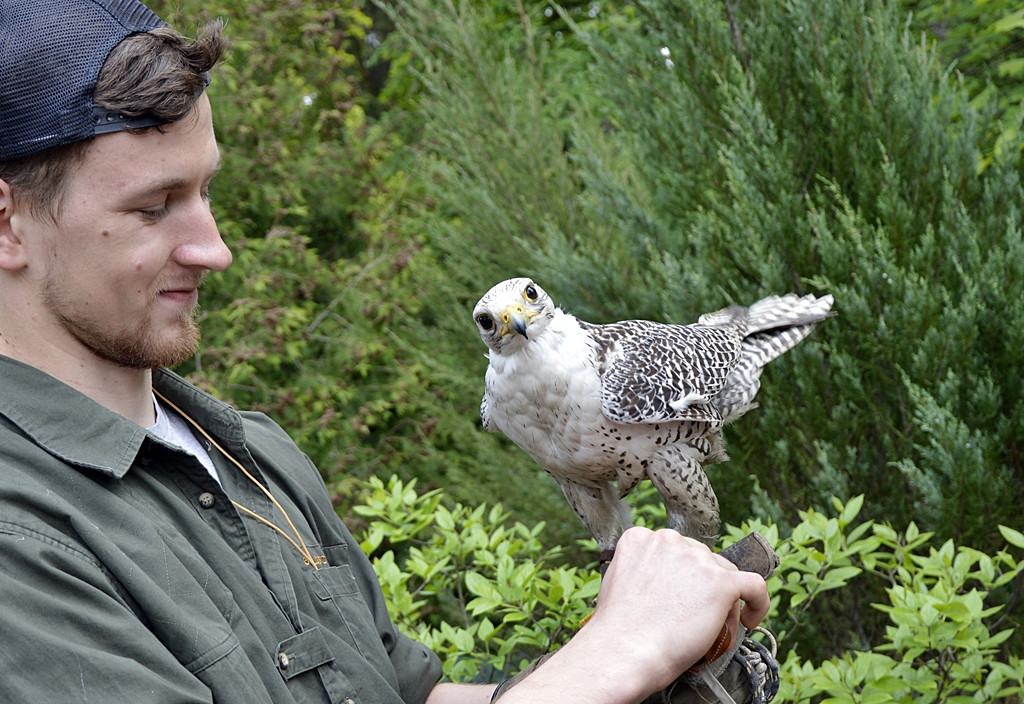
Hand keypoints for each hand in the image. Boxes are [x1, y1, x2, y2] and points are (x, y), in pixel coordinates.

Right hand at [493, 526, 769, 703]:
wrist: (624, 651)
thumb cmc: (617, 630)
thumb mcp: (617, 582)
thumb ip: (639, 570)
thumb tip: (660, 581)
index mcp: (640, 538)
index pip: (673, 549)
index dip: (680, 574)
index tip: (679, 596)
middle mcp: (669, 540)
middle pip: (700, 558)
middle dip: (700, 584)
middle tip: (692, 615)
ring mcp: (696, 558)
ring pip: (725, 571)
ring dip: (723, 595)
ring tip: (712, 624)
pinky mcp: (721, 581)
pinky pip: (755, 585)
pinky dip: (758, 603)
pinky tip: (749, 619)